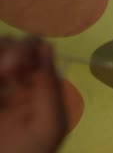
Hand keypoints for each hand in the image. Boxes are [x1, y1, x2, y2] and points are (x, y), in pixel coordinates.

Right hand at [0, 37, 66, 152]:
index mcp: (39, 84)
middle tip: (6, 72)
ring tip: (1, 79)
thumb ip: (49, 86)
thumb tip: (47, 46)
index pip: (35, 49)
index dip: (26, 50)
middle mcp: (15, 80)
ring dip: (0, 57)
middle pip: (9, 45)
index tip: (15, 68)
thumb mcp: (49, 124)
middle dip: (8, 52)